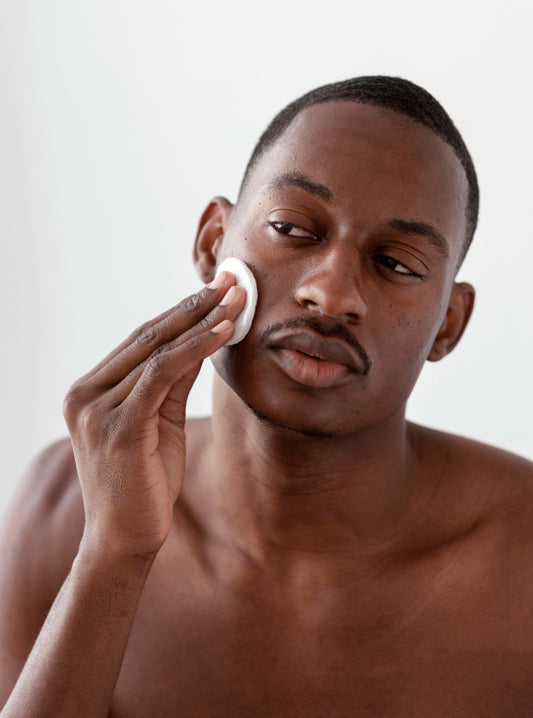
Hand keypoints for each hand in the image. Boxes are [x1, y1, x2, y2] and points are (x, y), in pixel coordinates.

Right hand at [62, 272, 244, 560]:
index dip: (182, 311)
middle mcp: (85, 394)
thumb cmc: (145, 482)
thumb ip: (172, 382)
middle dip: (195, 306)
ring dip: (201, 322)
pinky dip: (194, 350)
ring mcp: (96, 410)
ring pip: (156, 351)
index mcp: (90, 391)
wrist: (124, 540)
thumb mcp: (160, 421)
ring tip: (236, 299)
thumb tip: (202, 337)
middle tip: (232, 281)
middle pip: (149, 337)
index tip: (218, 289)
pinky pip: (161, 377)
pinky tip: (221, 331)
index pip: (142, 339)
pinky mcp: (117, 427)